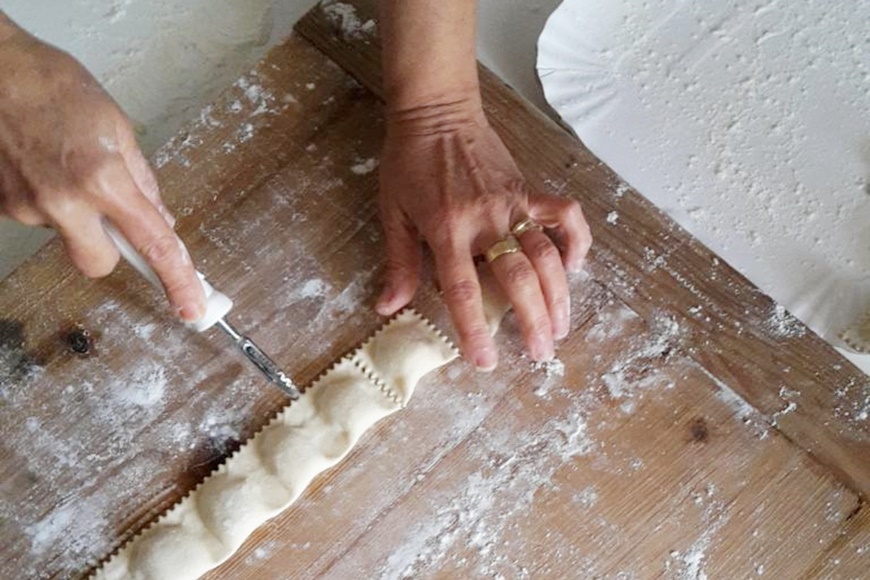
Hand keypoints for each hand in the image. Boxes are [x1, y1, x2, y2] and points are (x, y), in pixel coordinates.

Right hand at [0, 16, 203, 320]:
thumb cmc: (52, 85)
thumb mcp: (117, 127)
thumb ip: (142, 181)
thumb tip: (160, 221)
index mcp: (102, 178)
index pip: (152, 244)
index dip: (177, 280)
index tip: (192, 307)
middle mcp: (62, 201)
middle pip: (99, 264)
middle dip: (111, 248)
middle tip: (109, 214)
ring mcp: (26, 207)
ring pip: (66, 236)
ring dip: (74, 214)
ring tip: (63, 165)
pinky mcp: (0, 206)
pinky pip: (39, 219)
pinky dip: (47, 200)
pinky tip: (40, 165)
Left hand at [375, 97, 591, 369]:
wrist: (435, 112)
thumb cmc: (408, 162)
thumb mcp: (393, 213)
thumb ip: (398, 263)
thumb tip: (388, 307)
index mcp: (446, 230)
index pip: (464, 290)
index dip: (475, 329)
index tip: (486, 361)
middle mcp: (485, 221)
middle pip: (518, 278)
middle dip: (533, 320)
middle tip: (542, 353)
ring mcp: (512, 204)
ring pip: (547, 254)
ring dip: (559, 294)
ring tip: (562, 326)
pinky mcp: (527, 189)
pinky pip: (563, 215)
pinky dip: (576, 240)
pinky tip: (576, 266)